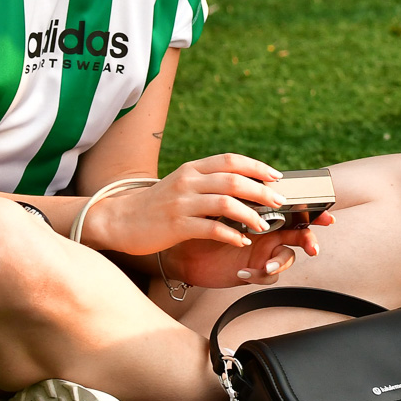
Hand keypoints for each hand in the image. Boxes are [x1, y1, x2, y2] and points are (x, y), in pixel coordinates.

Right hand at [81, 153, 287, 254]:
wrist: (119, 219)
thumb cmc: (157, 204)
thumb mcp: (182, 184)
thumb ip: (208, 182)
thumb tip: (245, 185)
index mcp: (192, 169)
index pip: (230, 160)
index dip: (256, 166)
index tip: (276, 176)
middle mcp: (188, 181)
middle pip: (233, 180)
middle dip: (261, 190)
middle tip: (280, 201)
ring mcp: (182, 203)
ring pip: (225, 203)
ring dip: (250, 214)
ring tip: (265, 224)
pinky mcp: (176, 226)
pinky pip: (210, 228)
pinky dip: (230, 234)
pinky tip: (242, 241)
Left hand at [166, 210, 335, 288]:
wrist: (182, 247)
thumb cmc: (202, 221)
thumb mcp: (219, 204)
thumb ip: (238, 195)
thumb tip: (251, 179)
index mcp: (267, 212)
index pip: (295, 209)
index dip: (314, 212)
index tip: (327, 213)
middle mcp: (270, 232)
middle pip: (300, 235)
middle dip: (310, 240)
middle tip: (312, 247)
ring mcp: (263, 252)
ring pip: (287, 257)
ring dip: (280, 262)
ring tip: (266, 264)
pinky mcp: (254, 270)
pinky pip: (267, 276)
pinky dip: (257, 274)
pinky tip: (242, 271)